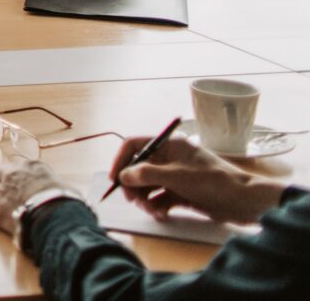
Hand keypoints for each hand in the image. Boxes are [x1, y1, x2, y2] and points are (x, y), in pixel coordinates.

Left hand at [0, 159, 68, 235]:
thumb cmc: (67, 203)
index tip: (24, 176)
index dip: (23, 172)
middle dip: (2, 178)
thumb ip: (61, 189)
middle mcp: (14, 175)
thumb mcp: (69, 190)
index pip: (23, 164)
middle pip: (1, 171)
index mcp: (33, 167)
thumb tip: (68, 197)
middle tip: (8, 187)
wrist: (56, 215)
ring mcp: (2, 191)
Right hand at [110, 134, 289, 224]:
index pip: (135, 145)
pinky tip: (161, 215)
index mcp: (169, 145)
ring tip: (151, 211)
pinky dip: (157, 206)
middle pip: (140, 168)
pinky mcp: (184, 193)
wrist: (244, 201)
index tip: (115, 179)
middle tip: (133, 200)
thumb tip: (123, 176)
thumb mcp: (176, 176)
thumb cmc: (212, 182)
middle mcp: (171, 159)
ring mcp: (177, 177)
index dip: (122, 160)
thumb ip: (146, 174)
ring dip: (145, 198)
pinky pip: (161, 198)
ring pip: (149, 185)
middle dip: (133, 185)